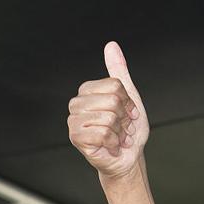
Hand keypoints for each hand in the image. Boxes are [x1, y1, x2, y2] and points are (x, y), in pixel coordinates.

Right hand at [67, 41, 149, 181]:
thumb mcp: (129, 97)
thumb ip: (119, 72)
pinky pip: (102, 134)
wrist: (127, 158)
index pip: (115, 86)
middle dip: (124, 118)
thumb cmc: (127, 130)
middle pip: (112, 101)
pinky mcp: (76, 138)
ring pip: (108, 118)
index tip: (127, 113)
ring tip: (117, 137)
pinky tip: (111, 146)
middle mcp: (77, 104)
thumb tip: (111, 45)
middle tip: (122, 128)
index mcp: (87, 91)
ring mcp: (74, 121)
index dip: (128, 102)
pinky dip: (114, 143)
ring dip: (120, 132)